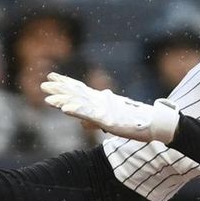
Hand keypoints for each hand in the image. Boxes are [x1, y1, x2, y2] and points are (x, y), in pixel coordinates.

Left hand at [40, 72, 179, 142]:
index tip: (51, 76)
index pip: (80, 89)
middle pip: (77, 93)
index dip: (65, 83)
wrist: (155, 123)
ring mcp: (104, 109)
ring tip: (47, 98)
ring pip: (79, 102)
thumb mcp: (111, 122)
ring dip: (63, 99)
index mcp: (102, 101)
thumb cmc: (136, 122)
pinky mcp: (108, 119)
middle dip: (60, 89)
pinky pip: (89, 114)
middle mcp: (101, 102)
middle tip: (44, 84)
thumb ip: (95, 121)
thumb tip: (83, 123)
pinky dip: (76, 111)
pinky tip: (64, 109)